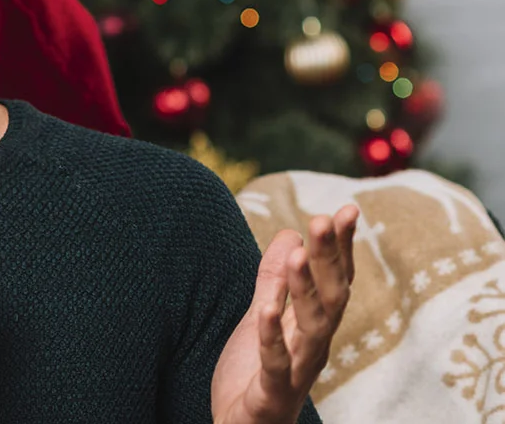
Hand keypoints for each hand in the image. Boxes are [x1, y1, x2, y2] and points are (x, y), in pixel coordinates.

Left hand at [212, 206, 359, 423]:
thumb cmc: (254, 375)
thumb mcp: (261, 318)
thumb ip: (273, 281)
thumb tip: (291, 234)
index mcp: (313, 328)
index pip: (336, 281)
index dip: (342, 247)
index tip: (349, 209)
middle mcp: (313, 348)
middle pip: (332, 298)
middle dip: (328, 259)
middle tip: (323, 219)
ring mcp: (296, 372)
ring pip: (311, 329)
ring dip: (305, 292)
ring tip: (296, 256)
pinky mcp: (271, 394)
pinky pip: (275, 365)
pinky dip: (271, 337)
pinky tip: (263, 310)